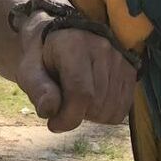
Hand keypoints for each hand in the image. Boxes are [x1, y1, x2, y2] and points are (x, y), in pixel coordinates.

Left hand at [15, 12, 135, 129]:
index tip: (54, 124)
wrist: (62, 36)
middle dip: (75, 115)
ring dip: (91, 115)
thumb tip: (50, 110)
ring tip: (77, 98)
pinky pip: (122, 109)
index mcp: (74, 45)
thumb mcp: (29, 70)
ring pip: (110, 110)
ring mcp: (120, 59)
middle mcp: (102, 48)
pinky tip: (92, 100)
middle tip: (62, 103)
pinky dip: (105, 113)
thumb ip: (37, 89)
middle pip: (96, 105)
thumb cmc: (42, 57)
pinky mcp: (130, 70)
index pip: (81, 93)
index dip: (68, 118)